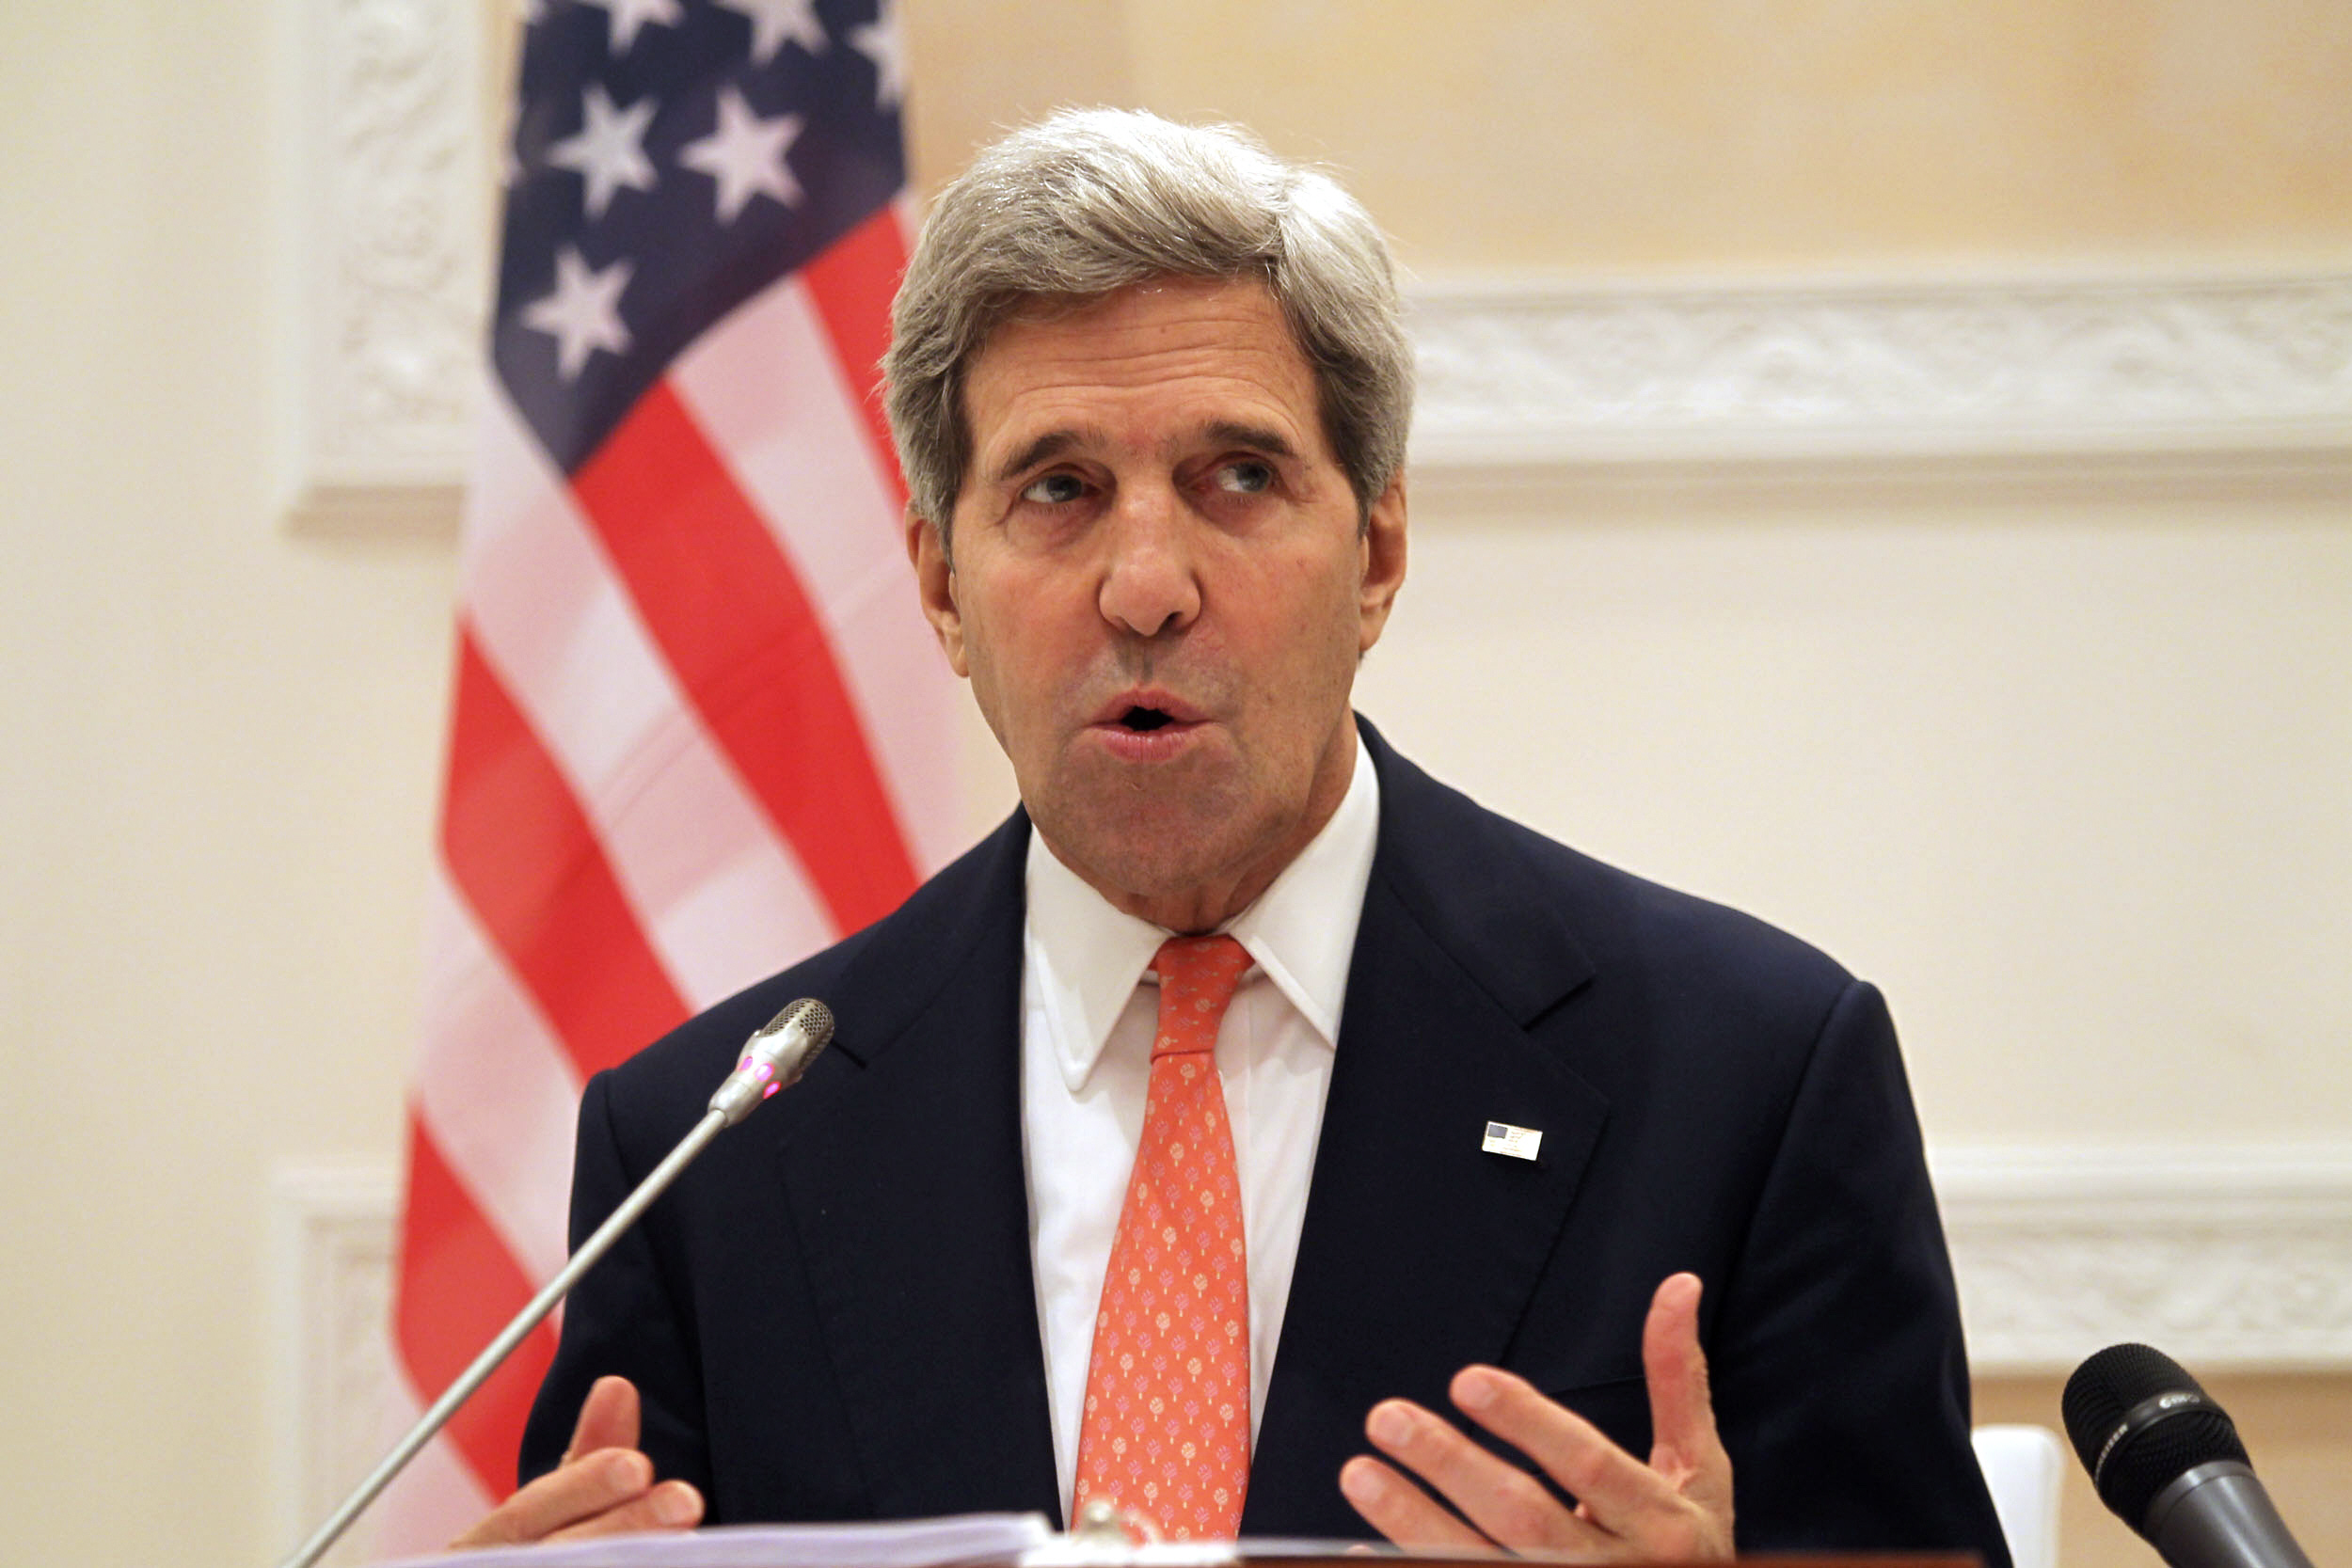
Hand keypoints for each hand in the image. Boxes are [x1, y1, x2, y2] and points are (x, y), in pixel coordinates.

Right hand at [448, 1375, 703, 1548]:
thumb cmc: (526, 1567)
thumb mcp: (547, 1516)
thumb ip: (586, 1461)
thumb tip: (617, 1386)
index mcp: (482, 1551)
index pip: (526, 1516)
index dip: (582, 1489)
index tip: (638, 1465)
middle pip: (558, 1558)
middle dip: (622, 1529)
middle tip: (684, 1501)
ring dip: (630, 1564)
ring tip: (685, 1548)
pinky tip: (671, 1564)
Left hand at [1338, 1273, 1732, 1561]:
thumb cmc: (1687, 1549)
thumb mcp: (1699, 1471)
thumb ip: (1677, 1382)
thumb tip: (1678, 1285)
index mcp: (1666, 1525)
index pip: (1589, 1465)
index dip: (1528, 1422)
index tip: (1464, 1379)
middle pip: (1525, 1518)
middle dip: (1451, 1465)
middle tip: (1386, 1417)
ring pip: (1485, 1565)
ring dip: (1413, 1523)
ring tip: (1359, 1472)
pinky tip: (1363, 1551)